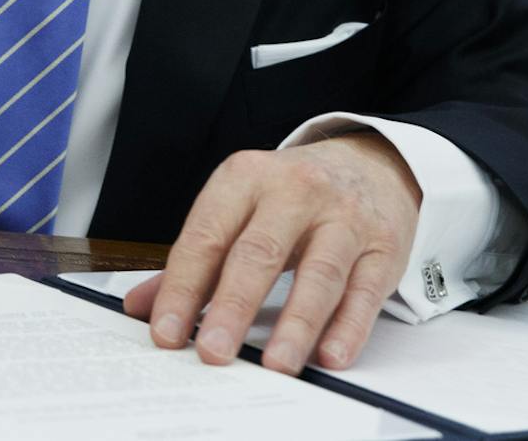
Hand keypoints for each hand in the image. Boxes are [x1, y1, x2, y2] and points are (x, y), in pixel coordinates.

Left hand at [122, 134, 420, 374]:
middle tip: (214, 351)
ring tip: (275, 364)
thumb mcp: (240, 206)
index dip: (183, 287)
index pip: (207, 235)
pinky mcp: (383, 244)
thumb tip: (143, 305)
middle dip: (233, 306)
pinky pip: (365, 290)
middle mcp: (295, 190)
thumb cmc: (295, 193)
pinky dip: (349, 326)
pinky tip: (330, 354)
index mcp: (247, 177)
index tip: (166, 331)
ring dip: (296, 324)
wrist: (369, 163)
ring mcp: (343, 216)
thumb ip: (196, 256)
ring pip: (319, 273)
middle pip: (259, 252)